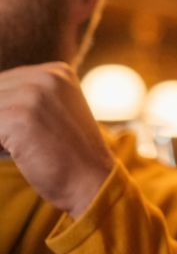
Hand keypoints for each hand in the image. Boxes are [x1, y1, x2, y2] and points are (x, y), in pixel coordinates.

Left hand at [0, 62, 115, 217]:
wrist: (91, 181)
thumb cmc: (68, 154)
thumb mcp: (54, 112)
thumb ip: (24, 98)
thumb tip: (0, 111)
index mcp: (57, 72)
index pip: (3, 81)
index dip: (4, 110)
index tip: (19, 130)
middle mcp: (46, 77)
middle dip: (1, 120)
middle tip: (17, 140)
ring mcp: (33, 95)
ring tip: (17, 146)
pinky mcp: (19, 117)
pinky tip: (12, 152)